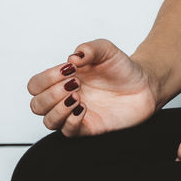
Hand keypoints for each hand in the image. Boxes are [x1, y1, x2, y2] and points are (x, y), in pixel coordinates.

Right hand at [27, 39, 157, 136]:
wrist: (145, 84)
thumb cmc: (122, 68)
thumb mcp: (106, 50)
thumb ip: (90, 48)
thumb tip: (73, 57)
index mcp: (63, 80)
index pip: (35, 85)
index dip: (46, 78)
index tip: (70, 69)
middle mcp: (65, 98)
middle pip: (36, 105)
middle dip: (50, 94)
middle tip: (75, 84)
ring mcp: (75, 114)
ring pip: (48, 121)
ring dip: (58, 108)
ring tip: (78, 96)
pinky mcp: (88, 127)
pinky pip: (68, 132)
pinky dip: (71, 120)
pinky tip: (84, 108)